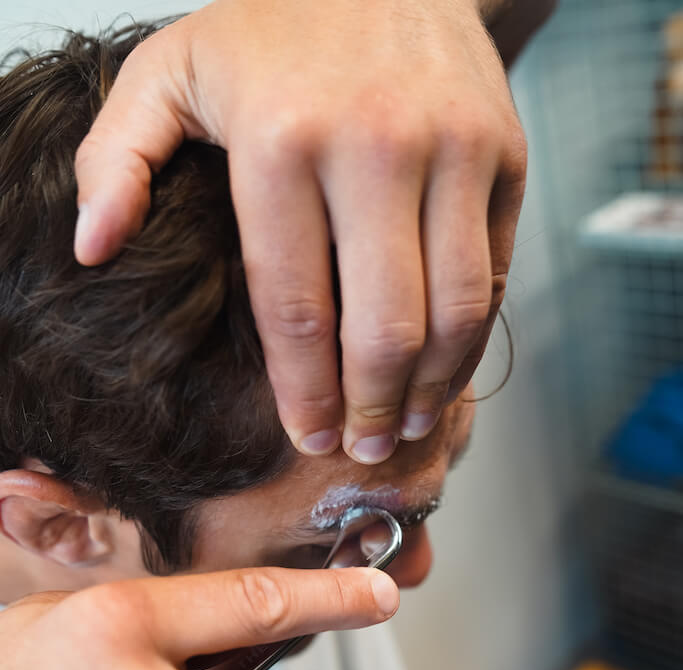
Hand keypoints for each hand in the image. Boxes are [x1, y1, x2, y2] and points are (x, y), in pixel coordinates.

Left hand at [73, 0, 526, 462]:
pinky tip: (443, 372)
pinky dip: (472, 339)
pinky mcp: (503, 155)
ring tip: (404, 426)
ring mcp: (453, 149)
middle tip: (357, 452)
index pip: (294, 308)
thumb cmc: (272, 29)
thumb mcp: (169, 71)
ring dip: (430, 388)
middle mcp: (376, 146)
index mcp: (283, 140)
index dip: (302, 391)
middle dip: (368, 408)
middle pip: (382, 326)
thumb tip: (92, 249)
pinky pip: (494, 273)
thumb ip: (118, 158)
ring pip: (452, 311)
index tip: (305, 436)